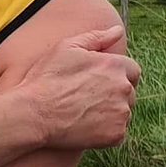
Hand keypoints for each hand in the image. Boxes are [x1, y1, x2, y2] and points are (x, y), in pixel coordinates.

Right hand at [18, 25, 139, 150]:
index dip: (115, 74)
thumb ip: (96, 37)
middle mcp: (123, 89)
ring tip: (82, 111)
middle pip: (129, 91)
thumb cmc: (46, 79)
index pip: (132, 70)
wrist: (33, 113)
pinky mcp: (115, 135)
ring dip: (109, 112)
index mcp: (114, 66)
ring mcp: (121, 113)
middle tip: (86, 97)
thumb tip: (118, 31)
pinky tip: (84, 125)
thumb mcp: (66, 48)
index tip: (98, 81)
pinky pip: (117, 131)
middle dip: (113, 93)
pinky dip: (104, 130)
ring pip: (122, 112)